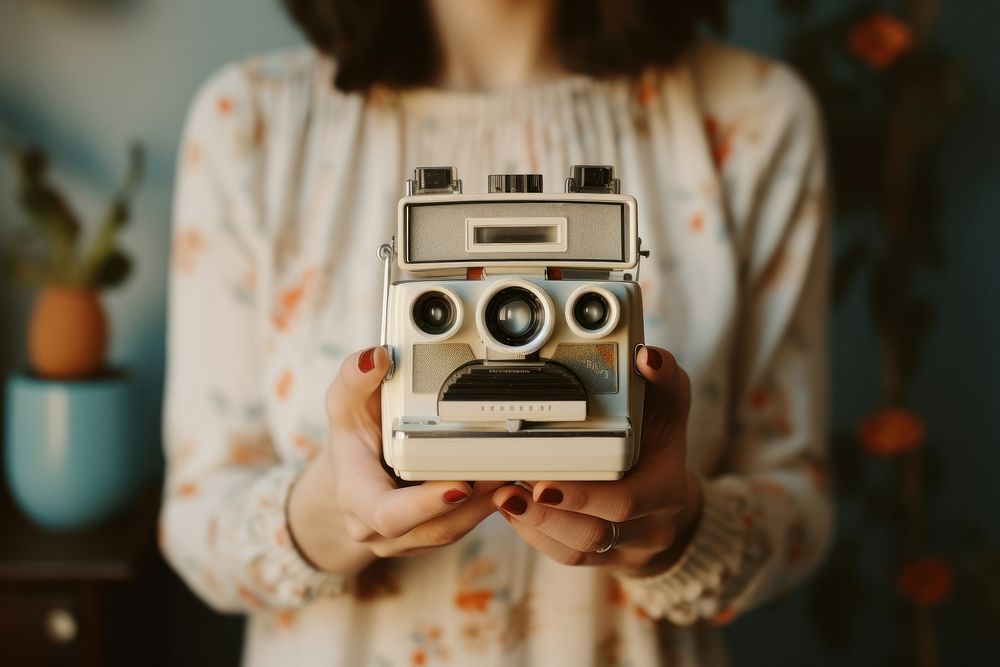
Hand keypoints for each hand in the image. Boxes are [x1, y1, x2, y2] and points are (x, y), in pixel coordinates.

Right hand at [288, 346, 500, 573]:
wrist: (352, 467)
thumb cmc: (352, 433)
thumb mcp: (345, 401)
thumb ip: (355, 378)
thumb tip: (374, 357)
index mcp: (356, 498)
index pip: (389, 515)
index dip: (426, 505)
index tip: (461, 486)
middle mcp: (377, 529)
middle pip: (434, 528)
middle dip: (473, 504)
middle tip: (505, 473)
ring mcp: (405, 539)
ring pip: (453, 531)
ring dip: (485, 507)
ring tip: (512, 474)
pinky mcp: (427, 537)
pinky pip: (460, 528)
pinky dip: (483, 507)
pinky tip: (503, 482)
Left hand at [491, 345, 702, 574]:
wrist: (667, 490)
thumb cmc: (660, 438)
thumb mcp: (669, 405)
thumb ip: (661, 378)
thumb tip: (648, 356)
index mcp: (666, 491)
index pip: (626, 504)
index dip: (583, 497)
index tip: (544, 484)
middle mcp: (649, 527)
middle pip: (592, 534)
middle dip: (545, 515)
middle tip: (505, 490)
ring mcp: (623, 548)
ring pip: (573, 550)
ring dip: (532, 525)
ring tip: (500, 496)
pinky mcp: (598, 557)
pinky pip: (563, 555)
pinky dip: (532, 534)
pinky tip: (510, 509)